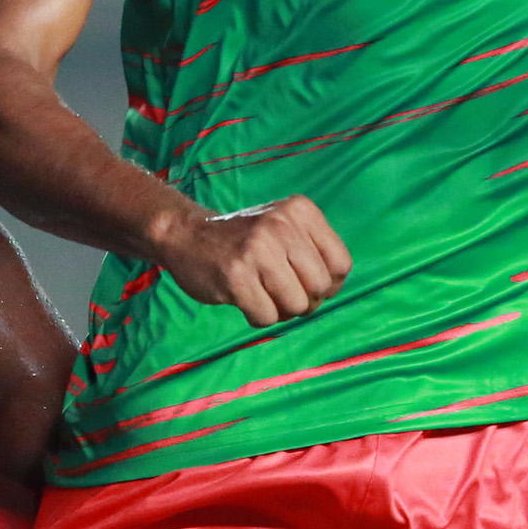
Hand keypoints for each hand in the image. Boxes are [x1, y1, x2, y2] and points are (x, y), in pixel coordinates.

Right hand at [155, 196, 349, 326]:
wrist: (186, 235)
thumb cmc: (244, 240)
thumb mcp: (284, 227)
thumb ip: (315, 251)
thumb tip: (332, 290)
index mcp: (299, 210)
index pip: (341, 264)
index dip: (329, 285)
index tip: (307, 284)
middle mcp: (280, 225)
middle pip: (320, 288)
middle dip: (305, 301)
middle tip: (283, 294)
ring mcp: (257, 250)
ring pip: (296, 305)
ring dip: (281, 311)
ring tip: (263, 296)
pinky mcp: (236, 275)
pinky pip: (267, 317)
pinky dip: (258, 317)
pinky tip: (245, 300)